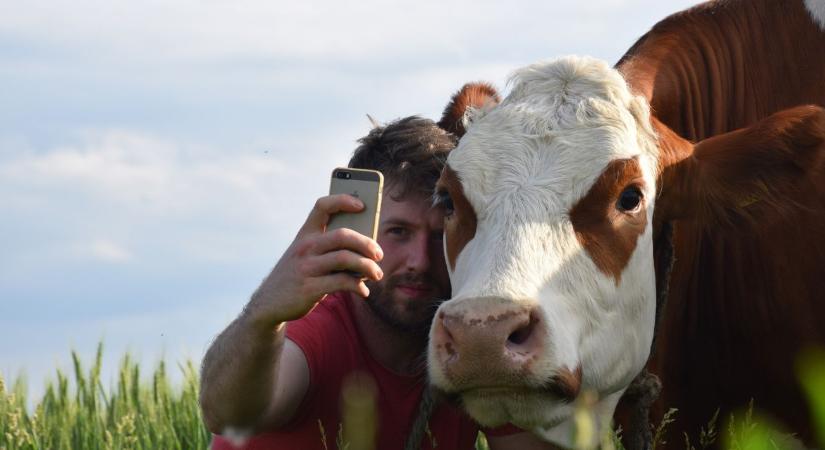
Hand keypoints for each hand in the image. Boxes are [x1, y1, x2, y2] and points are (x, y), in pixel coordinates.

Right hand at [245, 194, 384, 328]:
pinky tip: (363, 291)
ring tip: (377, 274)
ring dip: (368, 267)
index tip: (362, 205)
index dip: (343, 200)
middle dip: (367, 243)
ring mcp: (306, 267)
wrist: (269, 303)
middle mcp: (305, 247)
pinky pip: (342, 282)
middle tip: (379, 254)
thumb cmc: (298, 275)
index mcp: (305, 234)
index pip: (323, 206)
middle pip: (343, 235)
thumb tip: (368, 248)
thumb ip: (330, 248)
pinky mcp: (309, 288)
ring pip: (346, 258)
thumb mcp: (307, 255)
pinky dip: (358, 286)